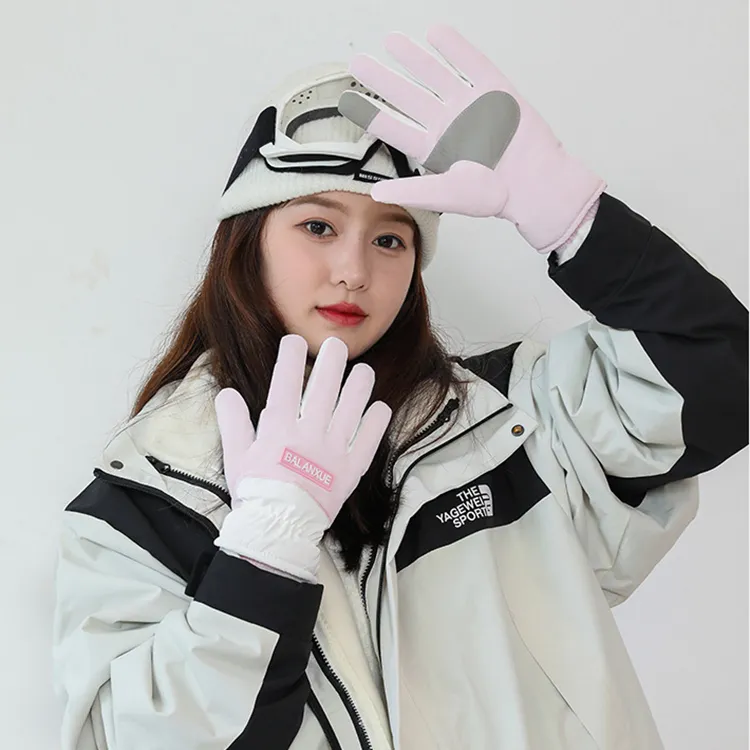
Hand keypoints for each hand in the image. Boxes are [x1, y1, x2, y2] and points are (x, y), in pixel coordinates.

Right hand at [213, 335, 391, 580]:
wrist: (278, 531)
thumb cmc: (255, 493)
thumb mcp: (236, 457)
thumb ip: (232, 423)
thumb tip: (225, 392)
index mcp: (278, 431)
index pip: (285, 385)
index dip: (289, 359)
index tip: (293, 341)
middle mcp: (308, 435)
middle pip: (323, 390)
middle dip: (331, 363)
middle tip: (337, 345)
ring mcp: (332, 452)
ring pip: (350, 410)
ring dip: (358, 387)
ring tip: (364, 370)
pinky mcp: (350, 470)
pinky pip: (367, 442)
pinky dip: (375, 424)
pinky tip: (380, 408)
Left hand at [338, 24, 604, 252]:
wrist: (534, 184)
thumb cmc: (493, 195)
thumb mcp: (447, 194)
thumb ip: (412, 190)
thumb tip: (374, 192)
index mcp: (432, 148)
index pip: (394, 128)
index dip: (371, 113)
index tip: (347, 99)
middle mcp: (446, 124)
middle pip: (408, 97)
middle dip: (383, 79)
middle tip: (358, 61)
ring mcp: (468, 105)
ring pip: (436, 76)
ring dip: (414, 58)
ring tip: (391, 40)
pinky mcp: (493, 91)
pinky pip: (471, 65)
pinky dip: (455, 49)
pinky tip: (436, 33)